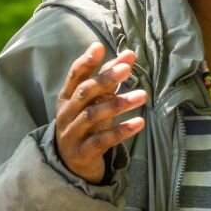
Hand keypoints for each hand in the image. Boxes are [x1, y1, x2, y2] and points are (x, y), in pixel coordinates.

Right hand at [55, 43, 147, 184]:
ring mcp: (73, 134)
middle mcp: (67, 114)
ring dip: (118, 104)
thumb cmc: (86, 124)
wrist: (70, 164)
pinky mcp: (83, 152)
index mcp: (68, 98)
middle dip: (105, 79)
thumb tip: (129, 54)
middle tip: (127, 69)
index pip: (75, 76)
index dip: (86, 62)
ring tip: (143, 96)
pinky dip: (121, 131)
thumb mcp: (94, 101)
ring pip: (93, 116)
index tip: (99, 47)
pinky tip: (139, 122)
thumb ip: (109, 78)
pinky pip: (102, 140)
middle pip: (84, 93)